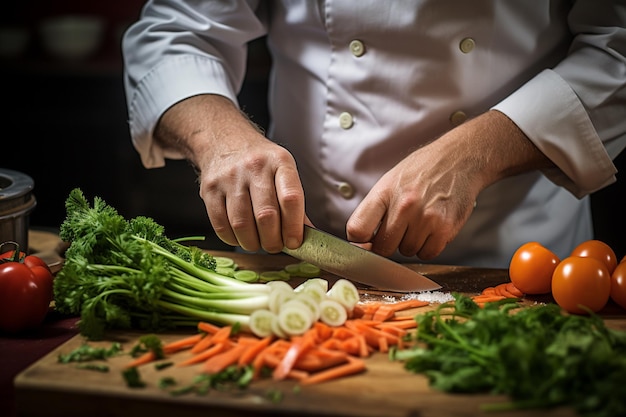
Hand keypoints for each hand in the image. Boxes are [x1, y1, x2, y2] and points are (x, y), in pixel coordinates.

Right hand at [156, 95, 305, 252]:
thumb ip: (294, 201)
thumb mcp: (283, 170)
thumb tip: (306, 234)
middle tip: (276, 246)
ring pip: (241, 225)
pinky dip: (233, 239)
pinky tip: (240, 237)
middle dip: (273, 240)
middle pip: (266, 216)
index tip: (295, 242)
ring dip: (253, 243)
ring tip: (259, 243)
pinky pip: (221, 226)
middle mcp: (254, 167)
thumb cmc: (259, 161)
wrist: (223, 140)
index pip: (290, 198)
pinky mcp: (209, 190)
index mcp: (279, 162)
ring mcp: (229, 178)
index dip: (294, 226)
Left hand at [346, 110, 552, 259]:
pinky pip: (428, 254)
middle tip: (401, 226)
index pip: (357, 229)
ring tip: (421, 220)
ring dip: (412, 243)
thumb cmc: (421, 172)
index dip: (358, 243)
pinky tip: (433, 228)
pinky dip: (429, 247)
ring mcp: (425, 218)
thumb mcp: (390, 181)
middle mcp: (403, 206)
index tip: (365, 243)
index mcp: (384, 192)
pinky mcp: (445, 228)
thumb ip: (374, 210)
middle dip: (389, 243)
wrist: (459, 160)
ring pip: (407, 251)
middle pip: (382, 248)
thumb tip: (360, 243)